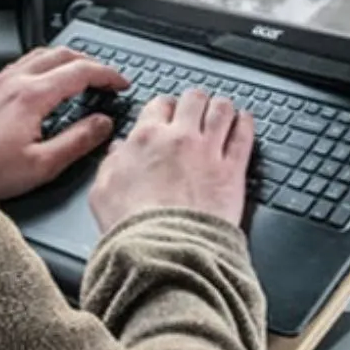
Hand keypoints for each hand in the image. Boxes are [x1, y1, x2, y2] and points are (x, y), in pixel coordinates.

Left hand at [0, 46, 129, 201]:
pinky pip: (24, 64)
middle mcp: (15, 81)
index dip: (108, 75)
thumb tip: (103, 125)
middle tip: (107, 78)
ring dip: (68, 60)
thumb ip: (78, 141)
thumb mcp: (42, 164)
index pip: (81, 71)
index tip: (121, 84)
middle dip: (91, 62)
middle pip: (63, 54)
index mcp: (32, 95)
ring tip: (82, 76)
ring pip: (41, 54)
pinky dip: (46, 66)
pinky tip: (46, 83)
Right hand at [89, 88, 253, 234]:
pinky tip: (245, 121)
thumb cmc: (134, 228)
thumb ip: (111, 164)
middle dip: (196, 102)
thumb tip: (118, 151)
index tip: (170, 113)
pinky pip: (244, 134)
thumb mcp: (103, 193)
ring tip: (224, 111)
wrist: (164, 251)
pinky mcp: (232, 170)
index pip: (159, 105)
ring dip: (222, 107)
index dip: (166, 107)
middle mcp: (179, 138)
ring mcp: (208, 151)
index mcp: (146, 139)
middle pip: (194, 99)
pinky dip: (246, 123)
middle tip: (197, 109)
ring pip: (222, 109)